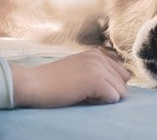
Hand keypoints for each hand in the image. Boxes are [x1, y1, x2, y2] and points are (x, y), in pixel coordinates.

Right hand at [11, 48, 130, 107]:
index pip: (122, 74)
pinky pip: (114, 98)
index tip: (88, 87)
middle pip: (124, 83)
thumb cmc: (52, 83)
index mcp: (96, 54)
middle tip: (84, 92)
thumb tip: (119, 89)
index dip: (109, 86)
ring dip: (104, 98)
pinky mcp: (96, 79)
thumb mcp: (78, 71)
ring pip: (121, 92)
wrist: (32, 83)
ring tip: (83, 94)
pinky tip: (83, 97)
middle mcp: (99, 57)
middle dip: (109, 92)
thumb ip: (98, 73)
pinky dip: (101, 103)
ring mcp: (98, 67)